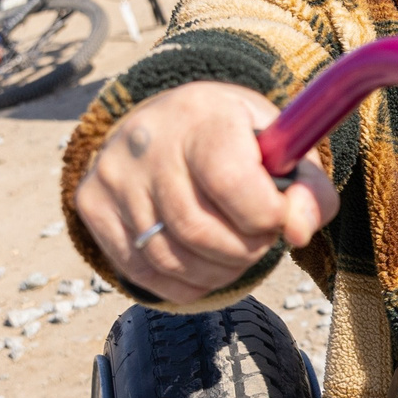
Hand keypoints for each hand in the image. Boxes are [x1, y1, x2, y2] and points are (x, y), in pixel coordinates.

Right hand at [74, 82, 337, 304]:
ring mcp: (113, 173)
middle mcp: (147, 140)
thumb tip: (298, 231)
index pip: (231, 181)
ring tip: (235, 253)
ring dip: (218, 272)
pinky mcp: (91, 203)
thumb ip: (306, 187)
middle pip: (199, 231)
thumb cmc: (236, 139)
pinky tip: (204, 264)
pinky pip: (142, 272)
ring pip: (171, 258)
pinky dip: (185, 282)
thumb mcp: (280, 146)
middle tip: (258, 240)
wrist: (167, 122)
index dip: (266, 217)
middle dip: (244, 251)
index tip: (280, 220)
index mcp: (201, 114)